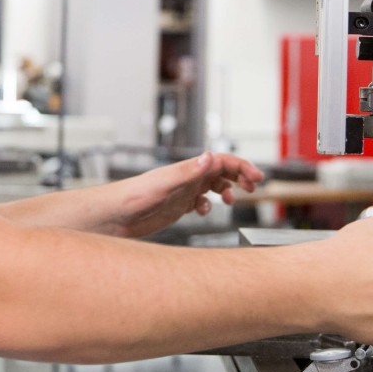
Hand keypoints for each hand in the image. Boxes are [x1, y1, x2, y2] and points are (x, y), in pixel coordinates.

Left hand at [102, 151, 263, 238]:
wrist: (115, 215)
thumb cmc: (133, 196)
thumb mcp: (165, 183)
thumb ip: (188, 171)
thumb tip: (210, 156)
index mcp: (187, 169)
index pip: (221, 162)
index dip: (241, 167)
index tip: (257, 177)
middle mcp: (186, 178)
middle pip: (220, 171)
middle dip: (239, 176)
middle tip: (254, 186)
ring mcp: (182, 192)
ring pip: (211, 185)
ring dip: (226, 190)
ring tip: (232, 200)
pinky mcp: (176, 206)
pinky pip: (199, 201)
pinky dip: (207, 205)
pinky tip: (204, 211)